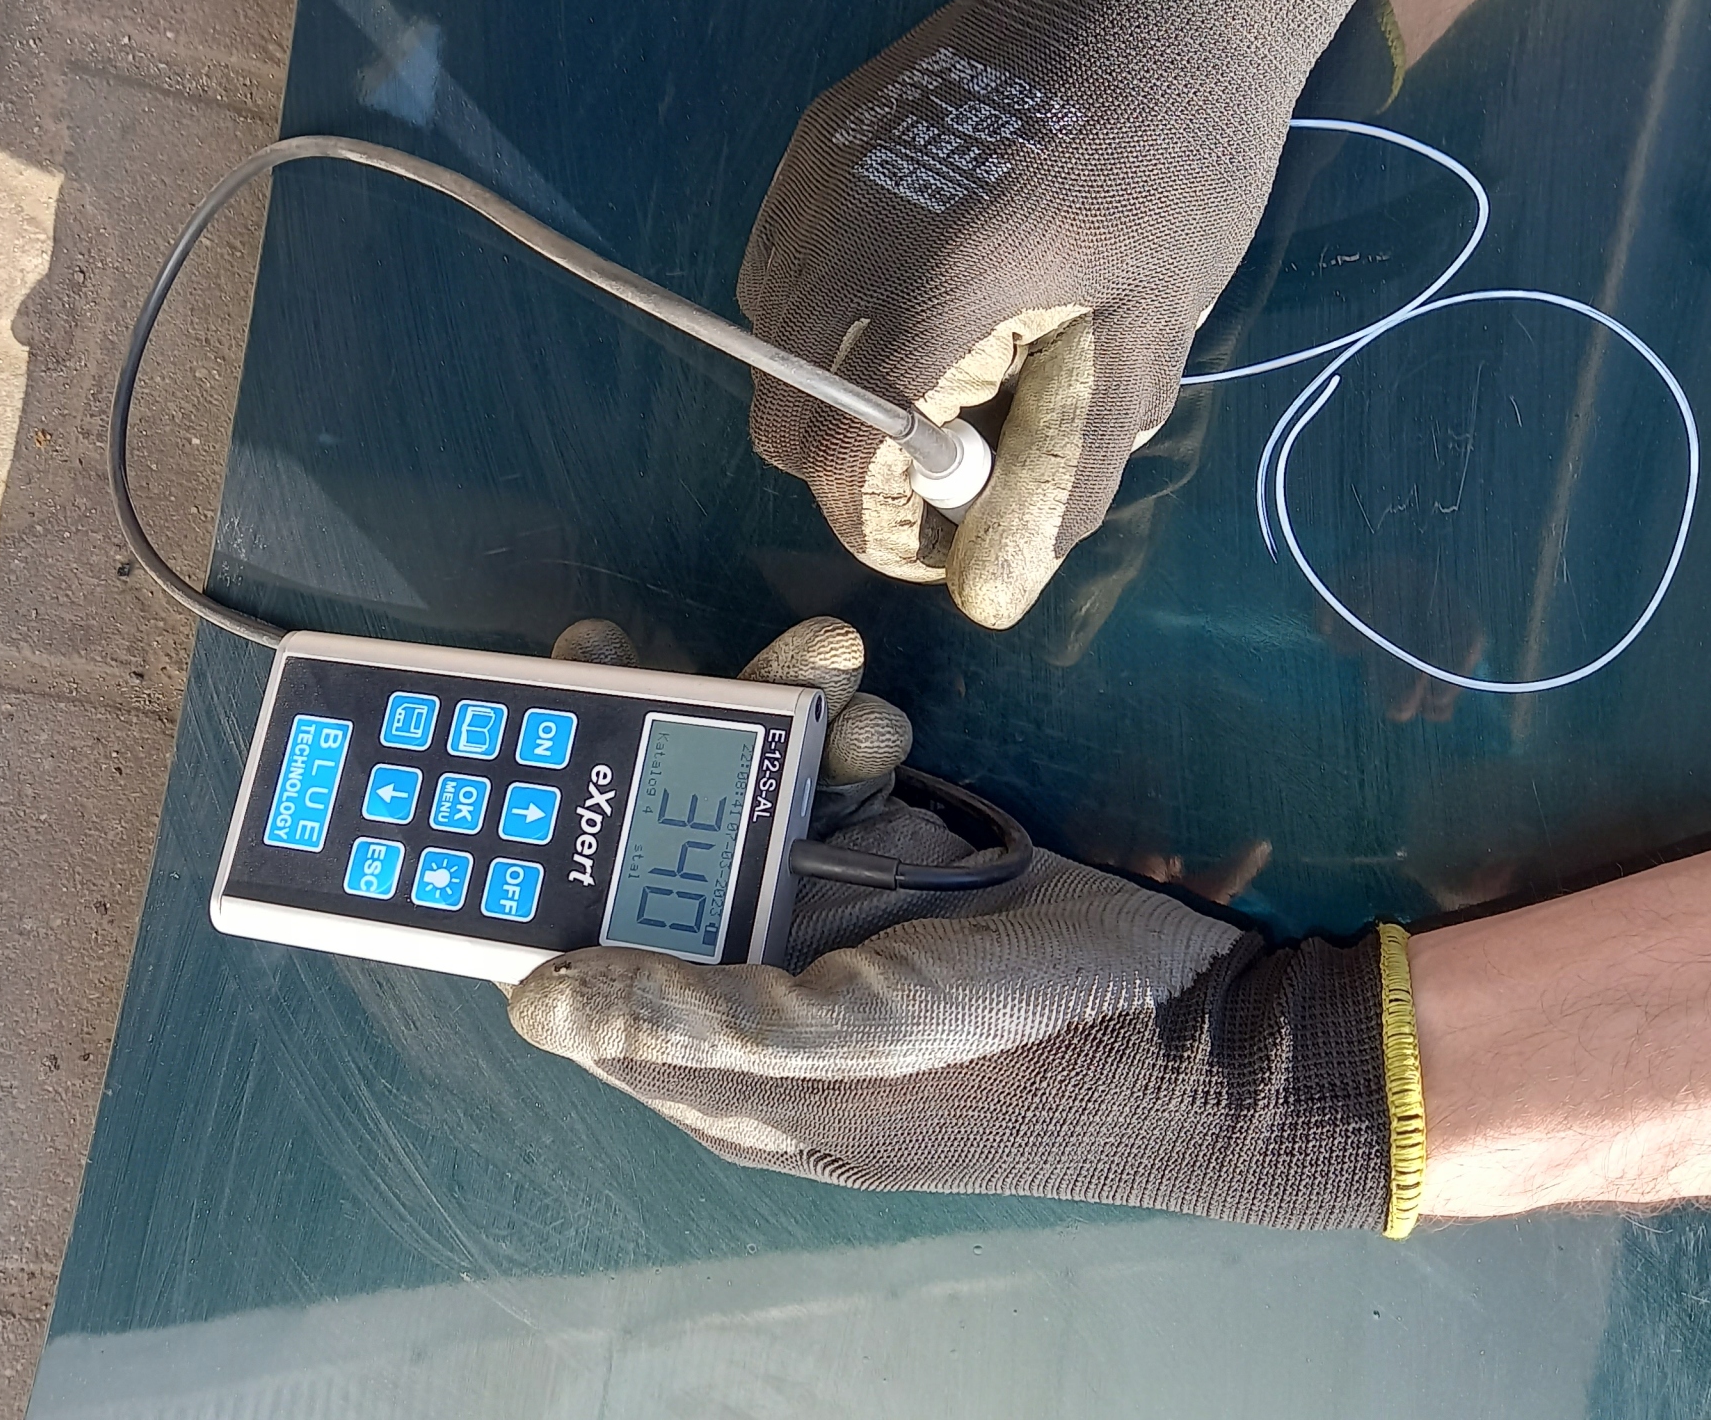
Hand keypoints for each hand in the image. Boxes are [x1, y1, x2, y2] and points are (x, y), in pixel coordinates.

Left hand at [510, 615, 1422, 1232]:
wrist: (1203, 1026)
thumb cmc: (1032, 1053)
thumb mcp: (860, 1040)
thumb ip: (703, 1018)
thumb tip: (535, 1005)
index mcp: (723, 1065)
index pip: (586, 965)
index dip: (539, 872)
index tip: (508, 763)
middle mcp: (755, 988)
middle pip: (649, 859)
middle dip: (642, 755)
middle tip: (619, 646)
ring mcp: (824, 923)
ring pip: (737, 800)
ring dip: (766, 722)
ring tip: (827, 663)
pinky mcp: (890, 864)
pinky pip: (824, 780)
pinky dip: (843, 737)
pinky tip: (884, 721)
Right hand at [738, 0, 1367, 627]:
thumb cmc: (1178, 163)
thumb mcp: (1148, 334)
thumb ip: (1067, 471)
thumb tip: (997, 589)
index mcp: (934, 284)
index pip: (838, 455)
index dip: (880, 524)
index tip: (945, 537)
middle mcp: (844, 228)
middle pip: (781, 411)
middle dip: (852, 464)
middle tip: (952, 465)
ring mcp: (817, 175)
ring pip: (767, 340)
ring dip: (836, 387)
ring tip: (946, 372)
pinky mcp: (816, 136)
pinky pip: (776, 262)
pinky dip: (825, 313)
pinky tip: (915, 299)